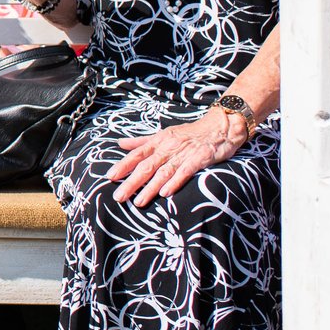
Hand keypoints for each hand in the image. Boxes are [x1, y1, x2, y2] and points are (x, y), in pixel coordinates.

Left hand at [108, 111, 243, 204]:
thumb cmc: (190, 133)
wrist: (220, 127)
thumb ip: (142, 141)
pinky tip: (165, 193)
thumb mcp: (164, 134)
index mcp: (158, 141)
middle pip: (146, 166)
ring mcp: (183, 153)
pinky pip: (185, 172)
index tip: (110, 177)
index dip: (123, 165)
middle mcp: (167, 147)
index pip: (136, 154)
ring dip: (150, 188)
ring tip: (138, 202)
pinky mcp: (199, 159)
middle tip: (119, 197)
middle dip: (132, 182)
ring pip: (163, 172)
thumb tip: (120, 144)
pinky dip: (174, 182)